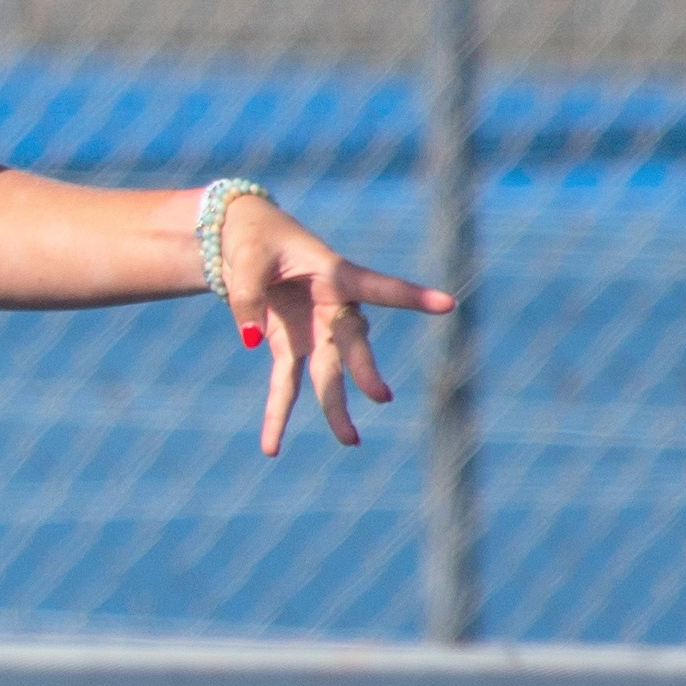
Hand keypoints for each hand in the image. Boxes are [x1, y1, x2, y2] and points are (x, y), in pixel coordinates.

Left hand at [221, 202, 452, 455]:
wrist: (238, 238)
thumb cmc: (252, 241)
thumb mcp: (247, 260)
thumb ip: (248, 297)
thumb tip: (253, 341)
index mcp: (333, 273)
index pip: (379, 286)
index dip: (411, 296)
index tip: (447, 304)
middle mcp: (331, 306)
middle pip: (352, 341)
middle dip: (364, 368)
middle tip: (380, 396)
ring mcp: (313, 330)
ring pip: (327, 373)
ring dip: (334, 407)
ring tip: (349, 440)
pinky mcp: (289, 345)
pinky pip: (285, 384)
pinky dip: (276, 415)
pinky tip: (271, 447)